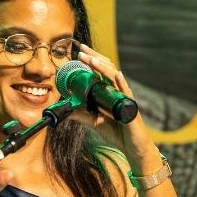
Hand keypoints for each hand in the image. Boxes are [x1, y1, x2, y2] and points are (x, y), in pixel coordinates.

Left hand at [73, 44, 159, 173]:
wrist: (131, 147)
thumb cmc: (116, 133)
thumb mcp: (94, 122)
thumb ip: (80, 115)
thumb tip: (64, 111)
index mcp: (109, 92)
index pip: (99, 71)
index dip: (90, 60)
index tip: (78, 52)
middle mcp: (117, 91)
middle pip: (106, 68)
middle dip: (94, 58)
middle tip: (81, 50)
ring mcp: (124, 97)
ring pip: (114, 77)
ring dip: (102, 66)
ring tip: (90, 59)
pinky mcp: (129, 107)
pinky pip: (126, 92)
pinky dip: (121, 83)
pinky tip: (117, 74)